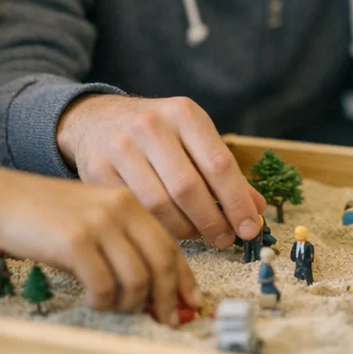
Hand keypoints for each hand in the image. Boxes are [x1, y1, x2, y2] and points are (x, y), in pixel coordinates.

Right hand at [0, 166, 198, 321]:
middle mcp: (121, 208)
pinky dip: (102, 302)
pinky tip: (92, 300)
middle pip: (162, 262)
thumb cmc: (46, 214)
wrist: (1, 197)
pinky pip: (103, 285)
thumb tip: (151, 289)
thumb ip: (122, 242)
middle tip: (166, 319)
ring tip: (115, 307)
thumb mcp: (93, 216)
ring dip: (130, 303)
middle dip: (168, 297)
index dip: (184, 278)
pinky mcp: (75, 241)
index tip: (190, 302)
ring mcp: (99, 223)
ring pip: (136, 278)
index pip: (171, 243)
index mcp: (130, 201)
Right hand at [55, 94, 265, 247]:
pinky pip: (133, 211)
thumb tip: (256, 209)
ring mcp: (120, 148)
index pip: (219, 164)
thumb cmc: (157, 132)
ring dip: (185, 229)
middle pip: (189, 188)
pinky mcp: (96, 170)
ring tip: (199, 236)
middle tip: (226, 240)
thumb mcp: (192, 136)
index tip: (250, 228)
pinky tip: (169, 231)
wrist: (96, 119)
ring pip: (159, 205)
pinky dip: (156, 227)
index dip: (237, 202)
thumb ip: (223, 171)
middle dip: (212, 221)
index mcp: (184, 113)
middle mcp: (151, 126)